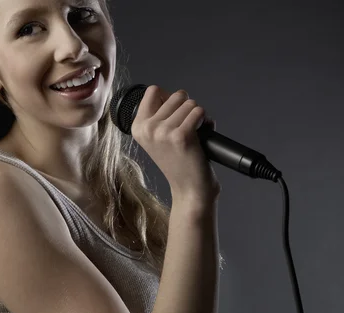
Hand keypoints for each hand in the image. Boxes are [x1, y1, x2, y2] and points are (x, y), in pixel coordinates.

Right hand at [130, 85, 220, 202]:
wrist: (189, 190)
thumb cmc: (179, 163)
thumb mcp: (158, 138)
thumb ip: (160, 115)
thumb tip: (174, 93)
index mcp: (138, 127)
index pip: (154, 90)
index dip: (170, 99)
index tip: (175, 116)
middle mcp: (148, 128)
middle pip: (175, 95)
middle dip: (187, 108)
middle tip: (188, 128)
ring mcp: (163, 132)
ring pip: (190, 102)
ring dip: (197, 115)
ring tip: (195, 134)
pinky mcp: (181, 136)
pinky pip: (199, 112)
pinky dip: (206, 121)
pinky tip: (202, 136)